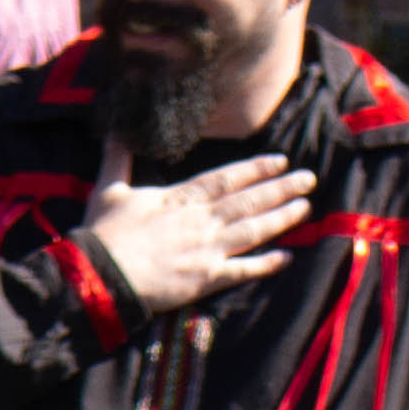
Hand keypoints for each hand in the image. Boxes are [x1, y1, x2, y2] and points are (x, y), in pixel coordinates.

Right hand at [79, 149, 311, 317]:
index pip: (226, 178)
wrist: (100, 276)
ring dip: (282, 218)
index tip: (280, 161)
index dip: (256, 169)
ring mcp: (207, 250)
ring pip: (253, 230)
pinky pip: (242, 270)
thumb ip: (118, 159)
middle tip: (309, 178)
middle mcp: (201, 220)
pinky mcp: (205, 280)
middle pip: (249, 200)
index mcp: (180, 198)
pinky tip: (286, 257)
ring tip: (305, 207)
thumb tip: (116, 129)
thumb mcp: (108, 190)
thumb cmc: (102, 234)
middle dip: (281, 188)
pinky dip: (265, 264)